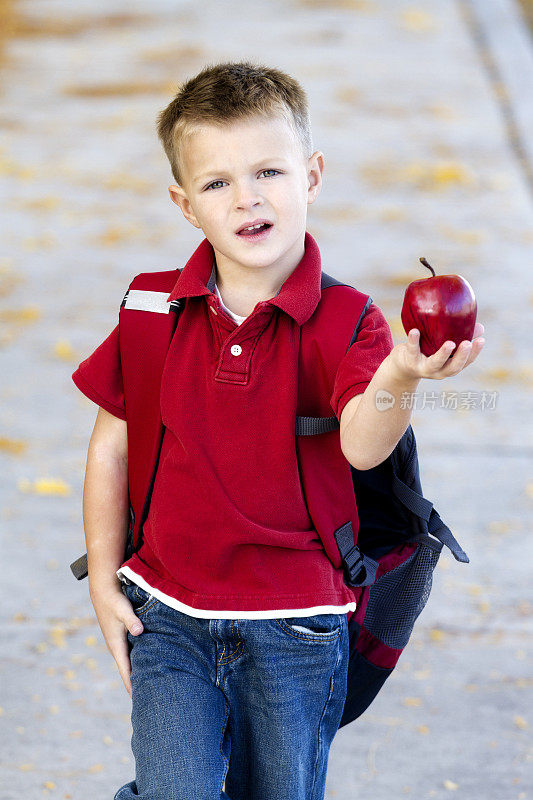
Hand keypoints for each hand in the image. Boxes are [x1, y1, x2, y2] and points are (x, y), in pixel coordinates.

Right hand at [89, 581, 143, 697]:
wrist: (103, 590)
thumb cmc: (114, 600)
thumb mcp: (123, 609)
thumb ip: (132, 620)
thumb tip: (140, 631)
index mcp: (116, 645)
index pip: (125, 669)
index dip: (131, 684)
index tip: (138, 699)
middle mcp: (117, 646)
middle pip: (128, 670)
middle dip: (136, 683)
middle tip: (148, 699)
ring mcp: (119, 642)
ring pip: (130, 661)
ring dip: (138, 672)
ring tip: (149, 686)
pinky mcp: (122, 635)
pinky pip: (131, 653)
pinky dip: (138, 660)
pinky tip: (147, 664)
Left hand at [389, 322, 484, 380]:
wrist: (401, 366)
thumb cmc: (427, 352)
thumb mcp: (443, 347)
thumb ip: (460, 337)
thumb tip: (481, 327)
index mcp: (449, 367)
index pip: (465, 362)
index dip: (474, 353)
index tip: (481, 340)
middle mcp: (438, 371)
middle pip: (453, 368)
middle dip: (461, 356)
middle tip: (468, 343)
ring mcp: (423, 367)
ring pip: (435, 363)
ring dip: (443, 354)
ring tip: (450, 343)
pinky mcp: (409, 360)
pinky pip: (412, 350)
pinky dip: (413, 341)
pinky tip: (415, 331)